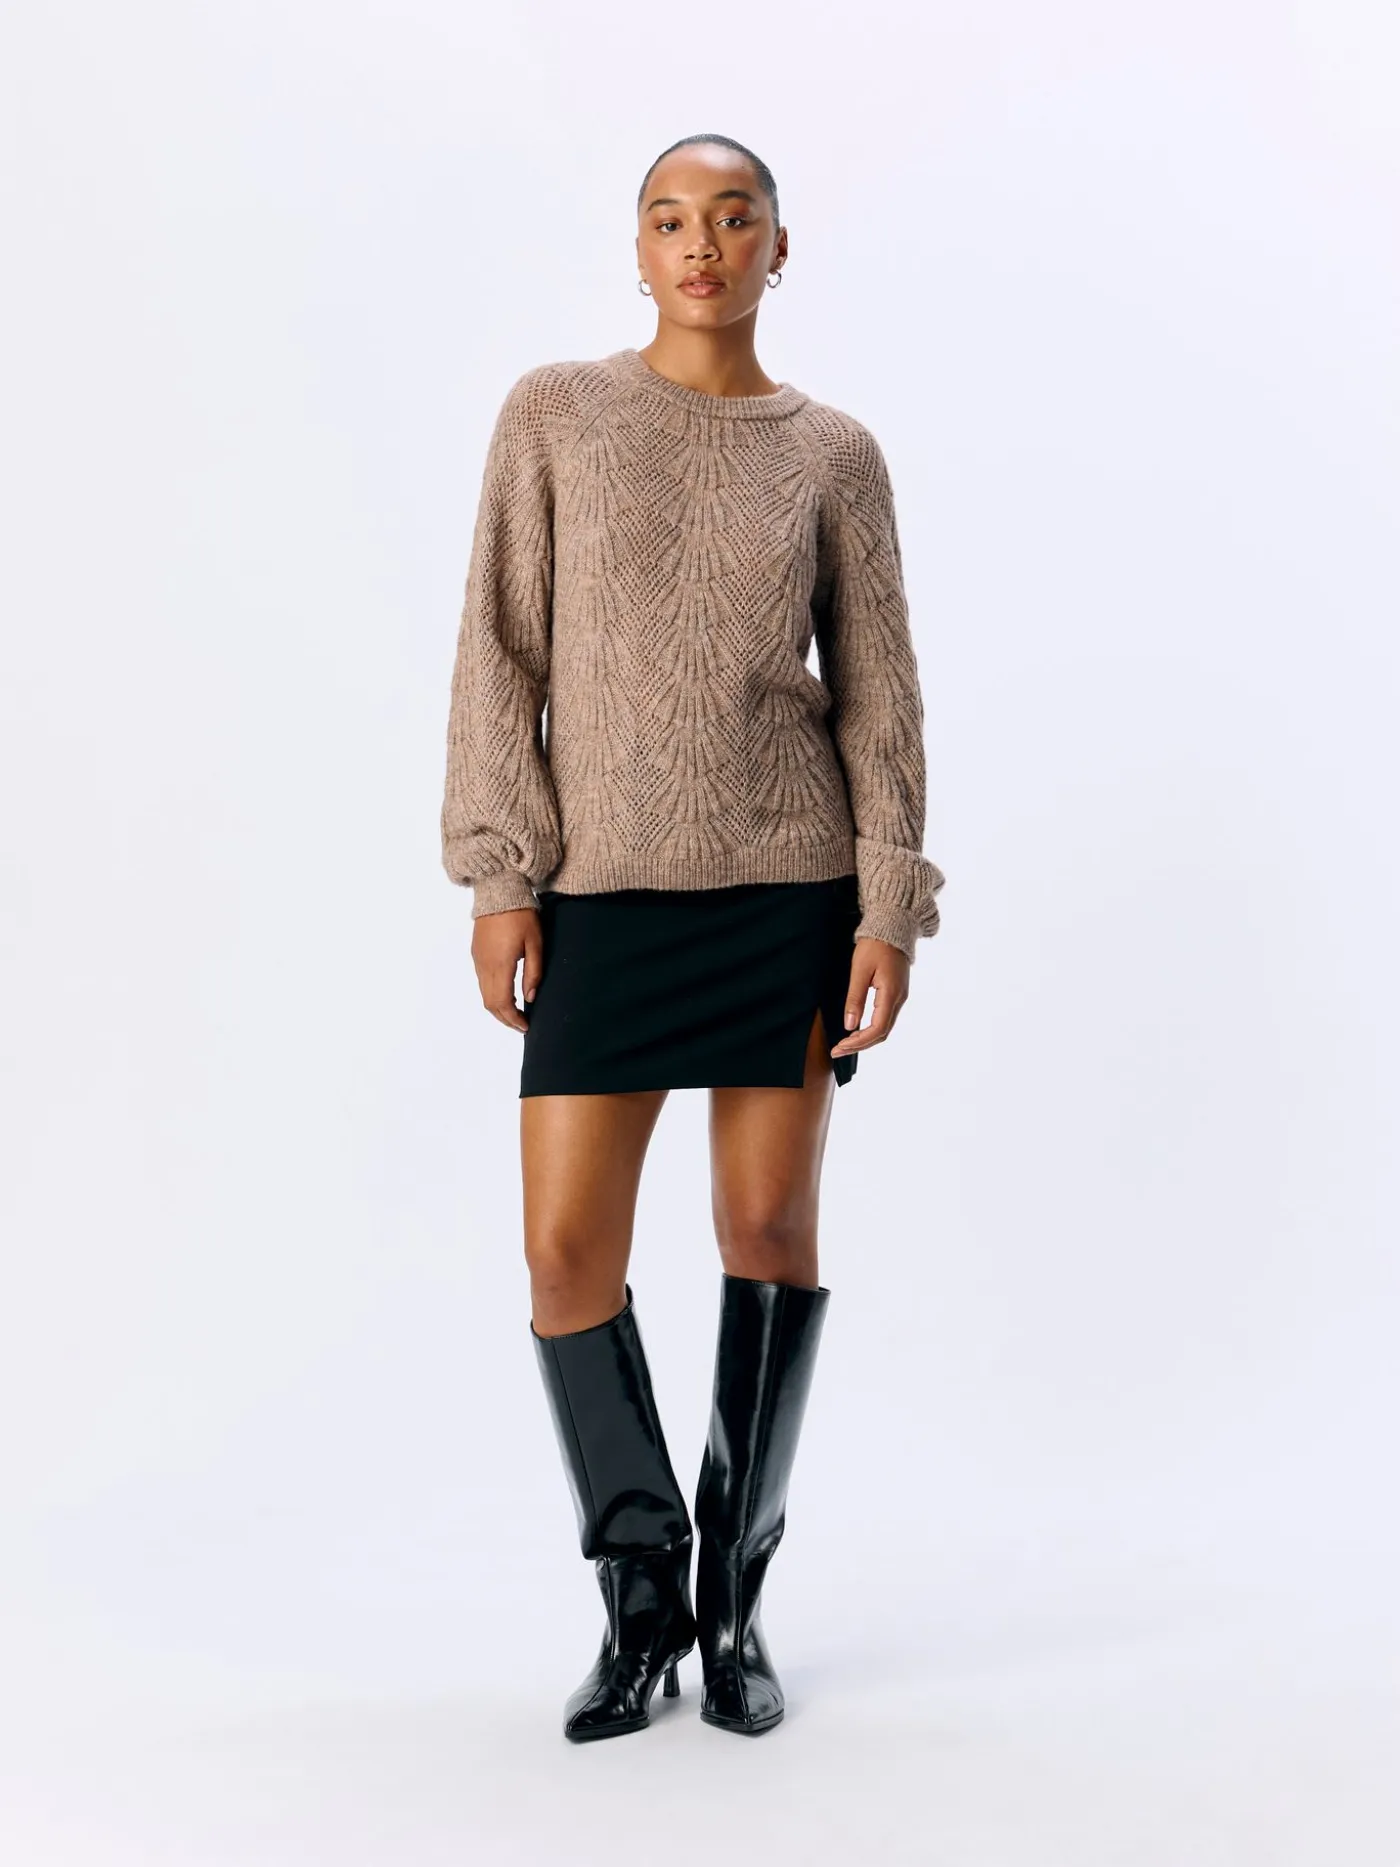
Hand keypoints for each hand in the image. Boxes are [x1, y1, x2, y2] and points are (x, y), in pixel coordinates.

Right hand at [471, 907, 543, 1032]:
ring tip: (516, 1013)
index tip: (526, 1026)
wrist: (499, 890)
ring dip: (498, 1008)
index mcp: (500, 964)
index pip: (502, 1003)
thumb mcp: (535, 943)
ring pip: (484, 994)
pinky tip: (506, 993)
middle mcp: (484, 965)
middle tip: (521, 1025)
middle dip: (505, 1019)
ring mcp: (478, 959)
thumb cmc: (522, 915)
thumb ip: (534, 972)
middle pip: (490, 1003)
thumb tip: (531, 998)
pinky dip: (492, 994)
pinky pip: (481, 982)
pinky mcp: (476, 953)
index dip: (513, 1019)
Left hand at [830, 937, 909, 1058]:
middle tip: (837, 1050)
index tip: (839, 1047)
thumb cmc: (875, 945)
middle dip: (859, 1045)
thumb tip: (850, 1025)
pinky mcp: (897, 993)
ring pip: (884, 1028)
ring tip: (845, 1043)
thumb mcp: (860, 971)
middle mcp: (899, 1000)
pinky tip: (857, 1029)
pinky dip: (871, 1029)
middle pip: (882, 1033)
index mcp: (891, 995)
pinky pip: (885, 1018)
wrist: (893, 927)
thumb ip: (855, 998)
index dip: (857, 1043)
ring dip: (865, 1039)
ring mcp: (900, 997)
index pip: (876, 1030)